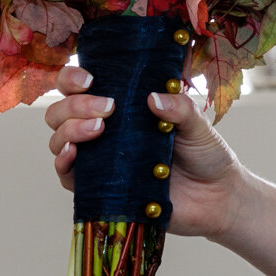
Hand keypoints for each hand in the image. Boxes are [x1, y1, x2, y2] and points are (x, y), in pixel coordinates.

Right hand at [44, 65, 249, 239]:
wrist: (216, 196)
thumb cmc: (205, 155)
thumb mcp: (198, 125)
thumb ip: (180, 108)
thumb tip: (152, 98)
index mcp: (123, 108)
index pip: (81, 87)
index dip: (73, 79)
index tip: (89, 79)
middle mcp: (104, 130)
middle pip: (61, 111)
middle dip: (74, 104)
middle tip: (107, 108)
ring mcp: (98, 159)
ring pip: (59, 139)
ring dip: (69, 129)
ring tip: (99, 128)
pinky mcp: (99, 188)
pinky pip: (67, 175)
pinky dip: (63, 161)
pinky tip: (74, 152)